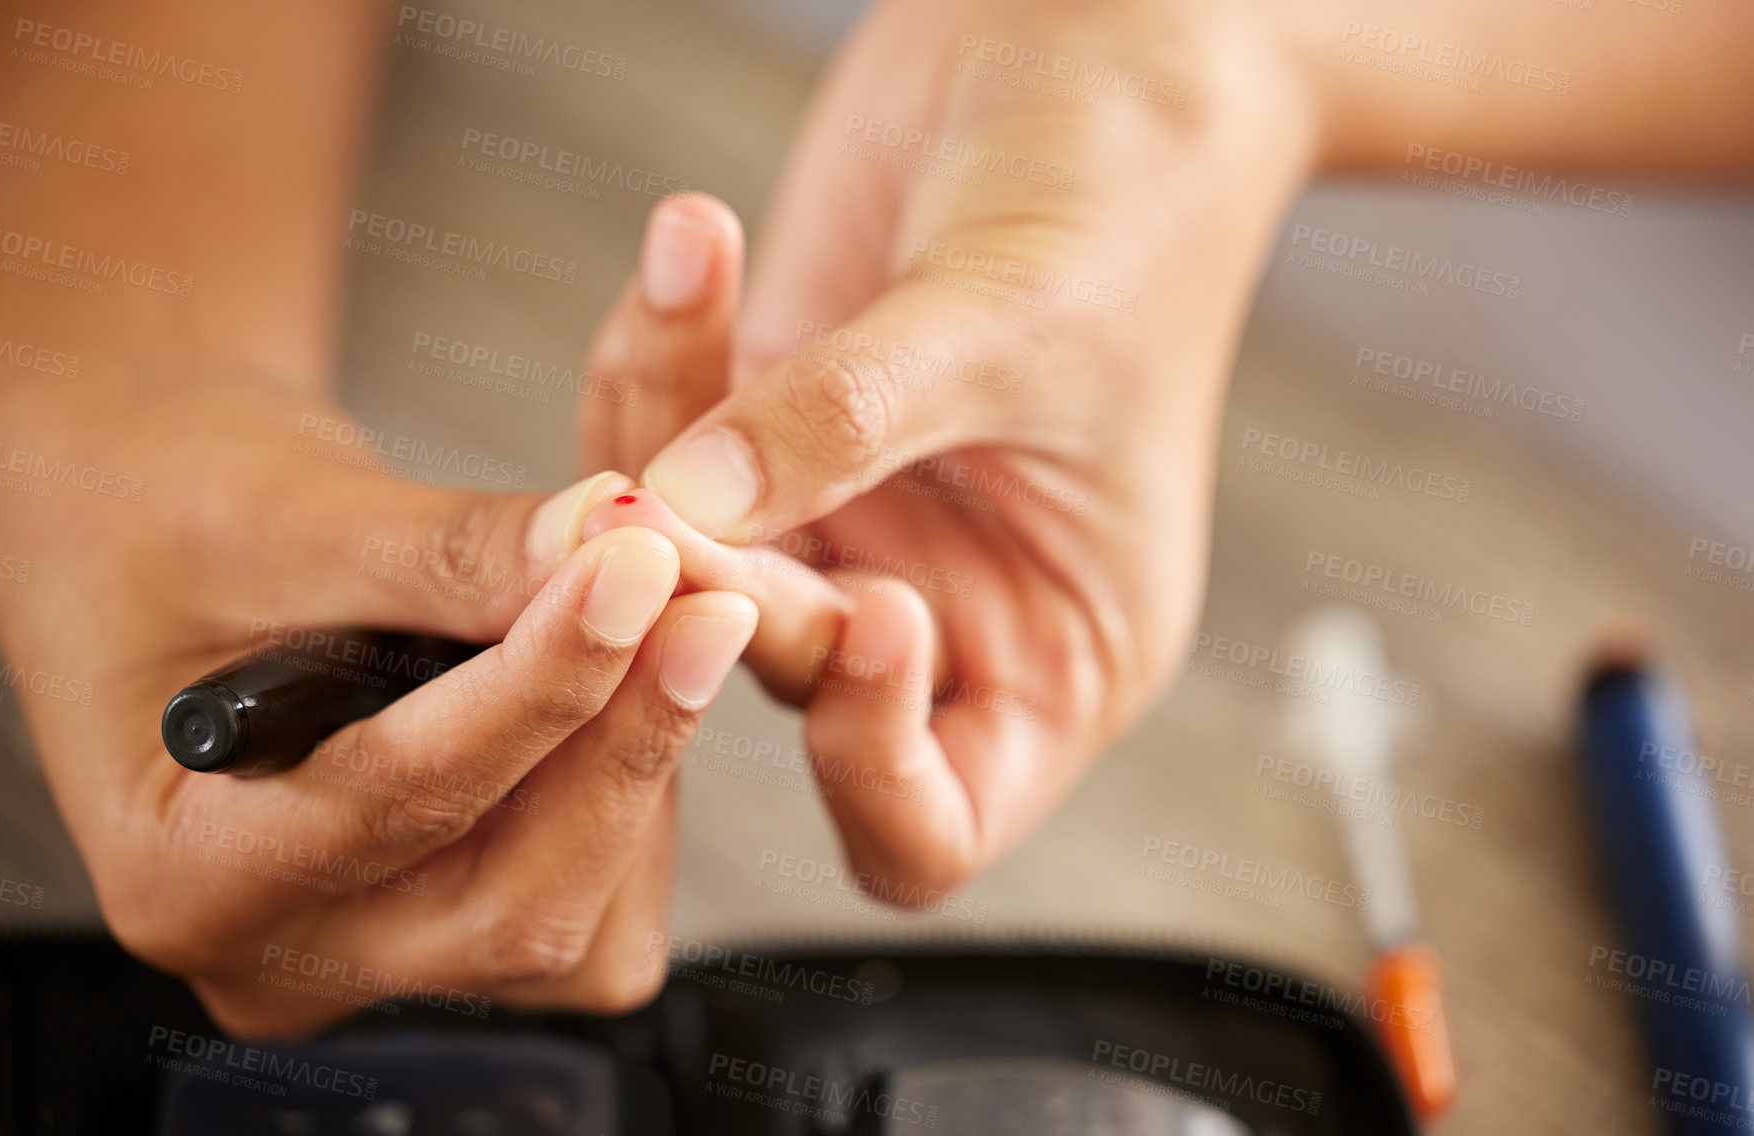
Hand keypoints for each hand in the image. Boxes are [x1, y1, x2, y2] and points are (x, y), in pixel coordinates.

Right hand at [0, 369, 753, 1035]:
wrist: (154, 528)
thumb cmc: (167, 520)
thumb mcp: (289, 514)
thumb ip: (458, 550)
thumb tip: (618, 542)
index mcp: (186, 871)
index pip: (399, 797)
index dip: (546, 681)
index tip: (645, 569)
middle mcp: (287, 949)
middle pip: (516, 901)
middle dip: (624, 740)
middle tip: (703, 595)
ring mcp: (380, 953)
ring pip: (577, 913)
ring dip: (639, 762)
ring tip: (660, 619)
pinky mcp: (458, 922)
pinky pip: (595, 896)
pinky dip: (630, 785)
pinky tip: (624, 681)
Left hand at [587, 5, 1315, 894]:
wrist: (1095, 53)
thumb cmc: (1135, 196)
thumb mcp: (1013, 325)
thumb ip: (849, 427)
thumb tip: (688, 510)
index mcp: (1056, 647)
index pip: (934, 816)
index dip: (872, 762)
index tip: (863, 616)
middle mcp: (941, 608)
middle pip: (787, 686)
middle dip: (729, 592)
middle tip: (690, 485)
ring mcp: (843, 521)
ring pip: (693, 569)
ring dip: (654, 455)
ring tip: (688, 307)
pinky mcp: (766, 430)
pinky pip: (660, 445)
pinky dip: (652, 359)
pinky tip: (688, 249)